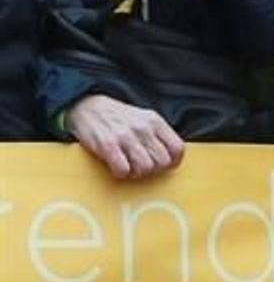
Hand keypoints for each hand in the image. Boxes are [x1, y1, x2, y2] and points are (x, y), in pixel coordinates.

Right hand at [65, 94, 183, 179]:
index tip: (164, 164)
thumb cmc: (119, 118)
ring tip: (130, 167)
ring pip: (145, 168)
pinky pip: (123, 170)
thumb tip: (172, 156)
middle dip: (154, 170)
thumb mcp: (145, 119)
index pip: (177, 148)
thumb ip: (159, 135)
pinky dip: (121, 174)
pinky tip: (117, 167)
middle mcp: (143, 128)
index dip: (173, 161)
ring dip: (137, 173)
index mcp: (155, 122)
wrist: (89, 107)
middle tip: (142, 167)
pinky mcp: (107, 146)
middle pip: (162, 162)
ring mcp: (126, 137)